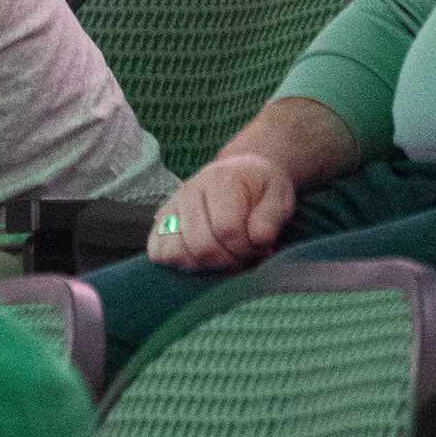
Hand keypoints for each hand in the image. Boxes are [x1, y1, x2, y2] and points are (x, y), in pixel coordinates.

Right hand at [147, 154, 296, 270]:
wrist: (241, 170)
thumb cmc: (260, 188)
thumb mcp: (279, 195)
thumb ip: (271, 217)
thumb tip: (259, 240)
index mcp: (221, 182)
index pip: (226, 229)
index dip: (245, 248)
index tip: (259, 247)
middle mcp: (190, 191)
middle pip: (201, 245)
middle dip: (227, 261)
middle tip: (243, 256)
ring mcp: (173, 205)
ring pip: (175, 251)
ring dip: (203, 266)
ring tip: (222, 257)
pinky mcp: (162, 219)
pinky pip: (156, 249)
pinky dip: (175, 262)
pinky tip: (198, 259)